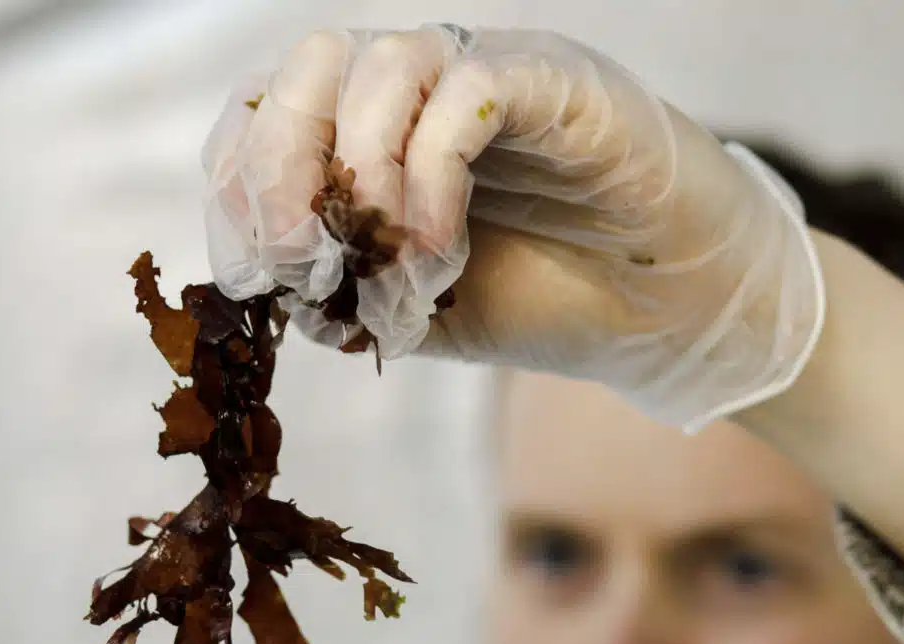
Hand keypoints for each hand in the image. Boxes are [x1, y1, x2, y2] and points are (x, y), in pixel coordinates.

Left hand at [203, 26, 822, 430]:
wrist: (660, 308)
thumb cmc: (546, 299)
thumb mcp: (424, 316)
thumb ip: (352, 299)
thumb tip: (279, 292)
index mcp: (381, 139)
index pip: (270, 116)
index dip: (243, 181)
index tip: (260, 266)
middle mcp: (422, 93)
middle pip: (304, 69)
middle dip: (280, 167)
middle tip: (302, 257)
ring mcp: (484, 79)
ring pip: (378, 66)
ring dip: (364, 179)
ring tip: (400, 266)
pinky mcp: (550, 83)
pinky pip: (466, 94)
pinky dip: (432, 175)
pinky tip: (442, 249)